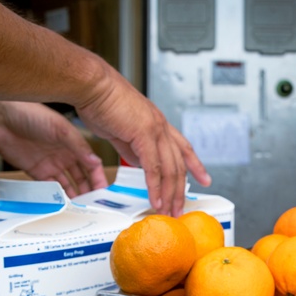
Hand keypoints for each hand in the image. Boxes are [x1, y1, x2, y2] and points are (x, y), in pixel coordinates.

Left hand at [0, 100, 108, 197]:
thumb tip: (96, 162)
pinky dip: (57, 196)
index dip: (98, 178)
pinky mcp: (36, 172)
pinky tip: (63, 205)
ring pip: (68, 184)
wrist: (0, 119)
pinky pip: (50, 187)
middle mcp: (64, 155)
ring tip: (80, 209)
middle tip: (94, 206)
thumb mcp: (59, 129)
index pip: (91, 164)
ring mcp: (51, 164)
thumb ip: (78, 146)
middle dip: (89, 190)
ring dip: (74, 196)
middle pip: (82, 177)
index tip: (104, 192)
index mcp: (73, 144)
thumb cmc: (31, 115)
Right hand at [72, 68, 210, 215]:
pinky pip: (153, 167)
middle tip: (179, 208)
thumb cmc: (101, 102)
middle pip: (179, 164)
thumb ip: (134, 146)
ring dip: (169, 193)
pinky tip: (155, 199)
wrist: (91, 85)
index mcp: (157, 123)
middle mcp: (161, 126)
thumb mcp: (122, 129)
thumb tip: (140, 162)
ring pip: (169, 168)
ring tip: (167, 210)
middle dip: (180, 190)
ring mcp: (155, 129)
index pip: (183, 148)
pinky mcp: (144, 134)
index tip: (204, 179)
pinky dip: (155, 187)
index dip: (195, 165)